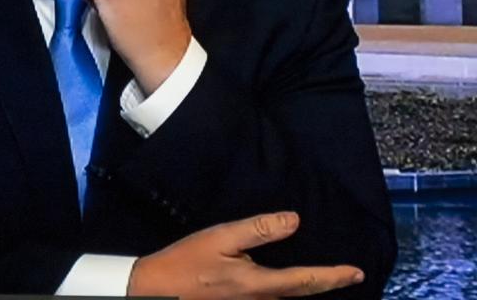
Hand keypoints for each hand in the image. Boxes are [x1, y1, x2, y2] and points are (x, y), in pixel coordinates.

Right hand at [127, 211, 364, 298]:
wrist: (156, 292)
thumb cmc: (186, 262)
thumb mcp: (220, 237)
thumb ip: (258, 230)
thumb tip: (294, 221)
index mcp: (259, 284)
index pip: (308, 281)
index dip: (335, 276)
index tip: (358, 272)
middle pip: (302, 297)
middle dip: (328, 287)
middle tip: (350, 277)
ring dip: (307, 293)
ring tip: (323, 282)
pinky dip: (287, 295)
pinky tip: (286, 288)